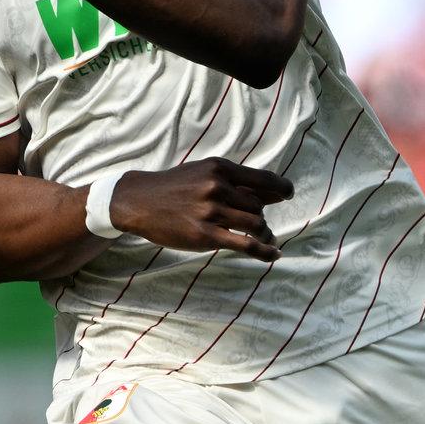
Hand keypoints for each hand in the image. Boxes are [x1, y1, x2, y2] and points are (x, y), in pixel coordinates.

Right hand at [105, 158, 294, 259]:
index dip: (281, 188)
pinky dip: (264, 251)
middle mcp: (217, 187)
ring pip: (255, 224)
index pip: (263, 178)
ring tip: (264, 238)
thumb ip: (234, 181)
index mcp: (219, 168)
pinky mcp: (204, 235)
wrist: (137, 201)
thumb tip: (273, 193)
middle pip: (258, 205)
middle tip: (255, 223)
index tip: (287, 194)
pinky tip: (273, 255)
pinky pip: (245, 244)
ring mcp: (211, 211)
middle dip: (260, 215)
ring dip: (263, 233)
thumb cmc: (173, 187)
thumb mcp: (202, 173)